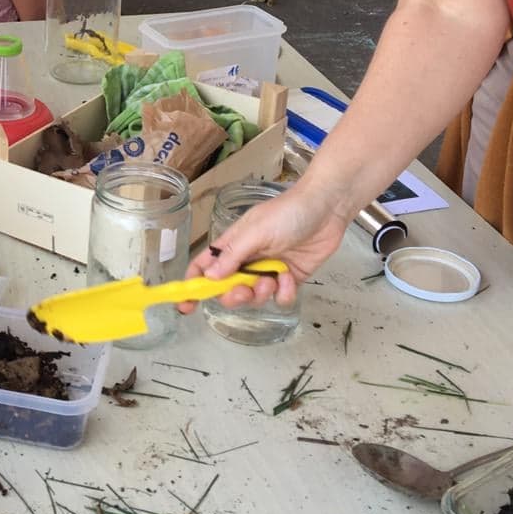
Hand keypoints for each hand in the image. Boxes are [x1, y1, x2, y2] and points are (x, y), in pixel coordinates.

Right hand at [183, 179, 350, 310]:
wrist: (327, 208)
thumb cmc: (288, 212)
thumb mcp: (255, 231)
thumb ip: (233, 255)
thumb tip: (209, 277)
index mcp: (233, 244)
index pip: (204, 267)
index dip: (193, 286)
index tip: (185, 305)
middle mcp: (247, 259)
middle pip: (228, 289)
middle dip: (233, 295)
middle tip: (243, 290)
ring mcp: (268, 270)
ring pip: (254, 297)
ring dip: (261, 292)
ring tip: (274, 278)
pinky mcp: (290, 279)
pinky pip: (280, 297)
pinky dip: (284, 292)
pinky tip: (289, 277)